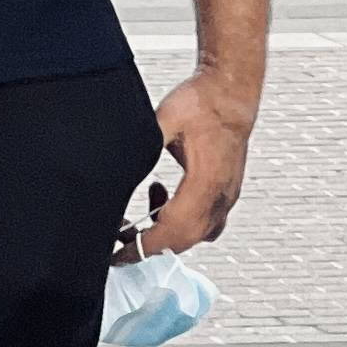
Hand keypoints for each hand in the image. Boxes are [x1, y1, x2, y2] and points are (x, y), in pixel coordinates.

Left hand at [136, 71, 255, 256]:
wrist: (232, 91)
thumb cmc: (203, 102)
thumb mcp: (162, 121)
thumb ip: (140, 145)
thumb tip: (114, 163)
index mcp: (204, 182)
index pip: (170, 232)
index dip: (142, 247)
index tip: (120, 255)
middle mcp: (220, 195)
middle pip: (184, 241)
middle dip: (150, 245)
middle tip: (123, 238)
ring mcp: (227, 195)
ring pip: (197, 234)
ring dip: (168, 233)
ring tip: (146, 211)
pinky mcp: (228, 190)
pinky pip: (207, 222)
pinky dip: (184, 222)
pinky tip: (168, 200)